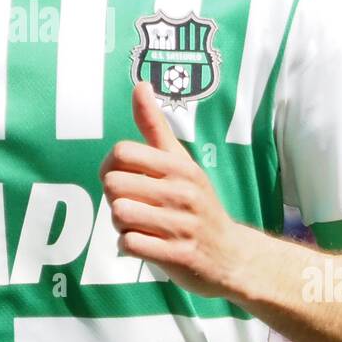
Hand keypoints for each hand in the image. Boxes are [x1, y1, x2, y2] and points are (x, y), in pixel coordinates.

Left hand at [98, 80, 239, 297]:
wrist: (231, 256)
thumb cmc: (196, 203)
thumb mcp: (181, 163)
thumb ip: (155, 126)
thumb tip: (140, 85)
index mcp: (180, 166)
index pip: (121, 152)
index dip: (110, 167)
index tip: (123, 178)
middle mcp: (183, 192)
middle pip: (113, 184)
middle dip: (115, 198)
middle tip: (135, 205)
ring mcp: (182, 225)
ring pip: (119, 214)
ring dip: (120, 224)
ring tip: (140, 225)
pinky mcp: (178, 255)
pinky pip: (129, 244)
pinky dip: (128, 246)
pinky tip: (146, 244)